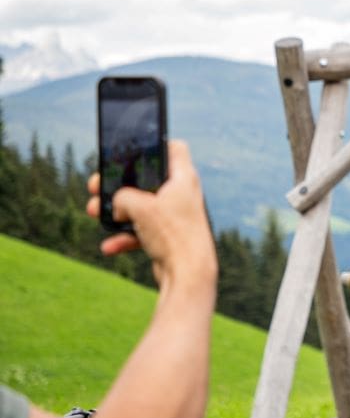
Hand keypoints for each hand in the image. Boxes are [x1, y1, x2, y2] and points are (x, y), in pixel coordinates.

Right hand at [87, 140, 216, 292]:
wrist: (188, 274)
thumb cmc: (172, 233)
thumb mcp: (140, 206)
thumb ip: (123, 196)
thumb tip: (118, 205)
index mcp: (183, 178)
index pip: (174, 148)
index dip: (155, 144)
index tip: (133, 148)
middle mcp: (181, 194)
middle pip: (146, 179)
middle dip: (118, 184)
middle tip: (96, 185)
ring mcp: (174, 216)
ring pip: (140, 207)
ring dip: (116, 210)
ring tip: (92, 211)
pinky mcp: (168, 236)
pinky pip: (141, 231)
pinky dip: (125, 237)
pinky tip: (109, 246)